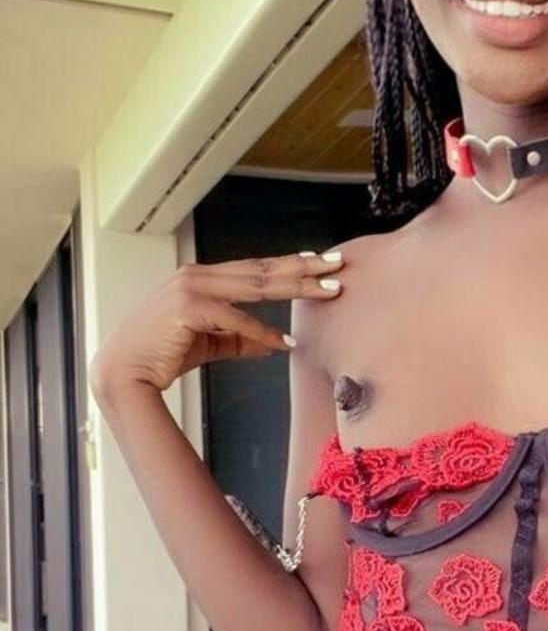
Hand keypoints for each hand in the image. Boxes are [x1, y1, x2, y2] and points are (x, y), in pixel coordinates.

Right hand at [89, 249, 344, 399]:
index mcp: (201, 277)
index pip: (254, 267)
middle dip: (303, 266)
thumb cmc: (163, 355)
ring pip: (256, 285)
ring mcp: (192, 288)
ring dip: (296, 287)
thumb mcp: (209, 343)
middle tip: (338, 264)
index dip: (289, 263)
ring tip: (328, 290)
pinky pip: (236, 319)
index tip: (319, 260)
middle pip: (262, 269)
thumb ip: (240, 338)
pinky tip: (286, 343)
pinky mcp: (188, 308)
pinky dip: (264, 332)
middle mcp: (197, 275)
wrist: (125, 370)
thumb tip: (275, 343)